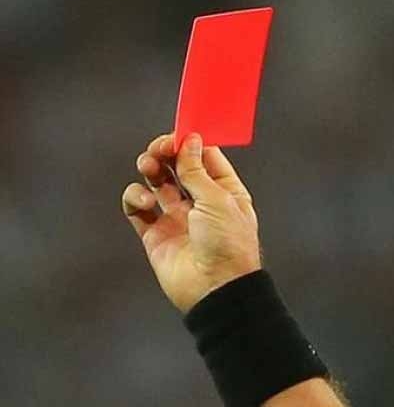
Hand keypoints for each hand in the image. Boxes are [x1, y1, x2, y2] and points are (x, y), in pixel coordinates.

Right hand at [121, 132, 260, 312]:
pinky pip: (137, 208)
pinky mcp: (155, 234)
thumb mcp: (218, 199)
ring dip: (150, 168)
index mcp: (224, 191)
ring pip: (156, 182)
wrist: (215, 290)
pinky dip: (135, 197)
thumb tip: (190, 140)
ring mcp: (176, 217)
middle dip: (166, 152)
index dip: (190, 142)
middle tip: (159, 148)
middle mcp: (200, 202)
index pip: (205, 157)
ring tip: (149, 167)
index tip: (178, 135)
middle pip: (177, 166)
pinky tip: (143, 200)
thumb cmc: (227, 244)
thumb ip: (197, 170)